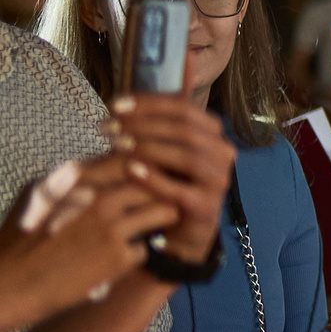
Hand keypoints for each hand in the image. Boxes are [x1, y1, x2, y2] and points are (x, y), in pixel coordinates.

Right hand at [0, 156, 179, 325]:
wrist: (9, 286)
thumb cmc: (20, 243)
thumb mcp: (37, 198)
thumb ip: (72, 180)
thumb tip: (104, 164)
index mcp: (72, 179)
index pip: (127, 159)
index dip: (145, 168)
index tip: (151, 178)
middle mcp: (94, 198)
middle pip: (153, 182)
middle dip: (163, 192)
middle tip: (164, 202)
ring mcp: (108, 227)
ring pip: (163, 211)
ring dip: (161, 219)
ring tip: (154, 228)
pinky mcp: (117, 256)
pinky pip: (146, 247)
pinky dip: (137, 254)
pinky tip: (121, 260)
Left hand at [104, 95, 233, 264]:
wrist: (178, 229)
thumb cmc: (163, 182)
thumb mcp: (157, 149)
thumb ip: (149, 125)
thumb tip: (123, 101)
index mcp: (212, 133)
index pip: (183, 108)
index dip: (148, 103)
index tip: (114, 105)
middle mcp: (222, 152)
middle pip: (185, 129)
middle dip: (142, 125)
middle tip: (108, 128)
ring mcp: (218, 180)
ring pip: (188, 156)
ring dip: (149, 148)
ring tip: (116, 146)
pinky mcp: (207, 206)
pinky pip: (181, 190)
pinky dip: (154, 179)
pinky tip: (130, 171)